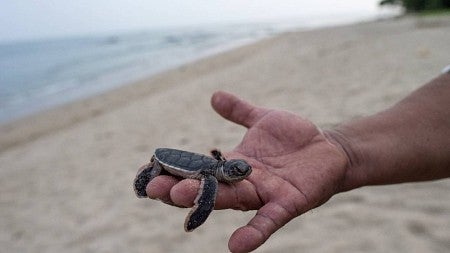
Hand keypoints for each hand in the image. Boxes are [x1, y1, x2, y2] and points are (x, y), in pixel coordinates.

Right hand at [147, 91, 348, 251]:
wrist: (328, 148)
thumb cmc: (294, 137)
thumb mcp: (263, 119)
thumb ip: (239, 111)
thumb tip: (214, 95)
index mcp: (235, 163)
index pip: (200, 168)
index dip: (177, 168)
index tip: (149, 168)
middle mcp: (244, 181)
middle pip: (208, 187)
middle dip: (181, 188)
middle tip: (154, 188)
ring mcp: (264, 193)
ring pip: (230, 199)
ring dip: (206, 201)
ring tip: (179, 199)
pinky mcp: (287, 202)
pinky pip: (269, 220)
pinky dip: (254, 233)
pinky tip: (235, 246)